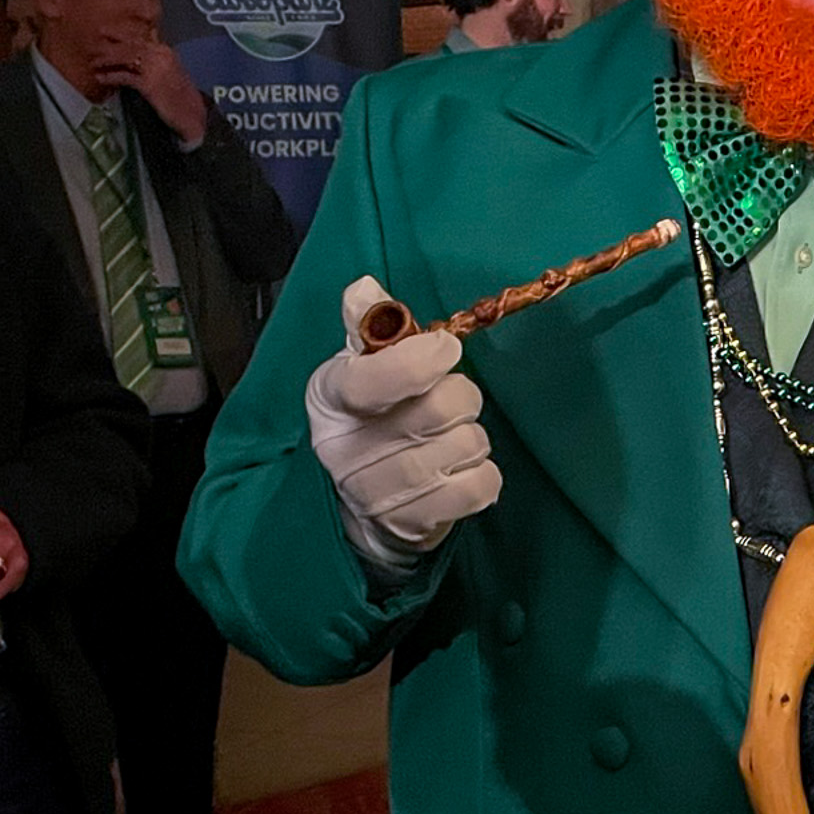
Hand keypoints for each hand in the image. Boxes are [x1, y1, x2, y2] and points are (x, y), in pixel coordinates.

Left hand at [92, 39, 208, 143]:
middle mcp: (161, 56)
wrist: (193, 116)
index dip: (120, 34)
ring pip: (126, 57)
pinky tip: (101, 78)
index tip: (106, 31)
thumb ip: (154, 61)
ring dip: (107, 59)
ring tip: (94, 62)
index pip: (139, 37)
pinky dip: (111, 76)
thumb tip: (137, 56)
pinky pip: (125, 76)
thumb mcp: (169, 73)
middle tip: (94, 44)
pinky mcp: (149, 84)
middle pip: (130, 45)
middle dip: (110, 44)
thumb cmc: (181, 97)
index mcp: (166, 51)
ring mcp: (155, 69)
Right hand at [306, 276, 501, 567]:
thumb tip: (365, 288)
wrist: (356, 507)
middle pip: (439, 410)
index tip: (447, 349)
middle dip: (461, 397)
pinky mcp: (413, 525)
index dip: (418, 362)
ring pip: (465, 446)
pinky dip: (484, 474)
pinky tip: (462, 469)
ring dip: (472, 437)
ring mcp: (376, 493)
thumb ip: (368, 327)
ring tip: (450, 439)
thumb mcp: (357, 369)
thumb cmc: (369, 422)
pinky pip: (479, 487)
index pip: (372, 381)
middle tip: (453, 401)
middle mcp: (344, 449)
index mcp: (329, 398)